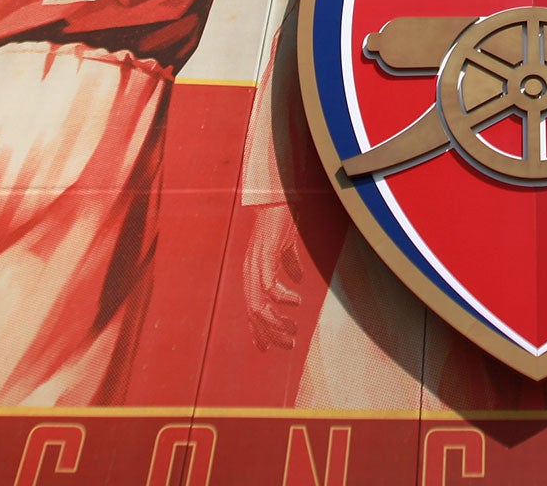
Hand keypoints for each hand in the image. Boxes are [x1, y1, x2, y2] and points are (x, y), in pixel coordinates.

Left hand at [243, 202, 305, 349]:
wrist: (279, 196)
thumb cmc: (282, 219)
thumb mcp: (286, 247)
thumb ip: (288, 264)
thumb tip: (296, 280)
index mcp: (253, 272)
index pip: (251, 309)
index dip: (258, 331)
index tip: (268, 349)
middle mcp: (249, 272)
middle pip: (254, 314)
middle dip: (271, 334)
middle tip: (290, 344)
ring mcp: (254, 264)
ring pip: (258, 306)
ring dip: (276, 322)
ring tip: (294, 329)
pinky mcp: (263, 255)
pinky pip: (269, 286)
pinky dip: (283, 298)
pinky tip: (297, 301)